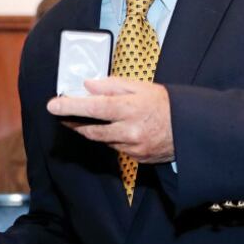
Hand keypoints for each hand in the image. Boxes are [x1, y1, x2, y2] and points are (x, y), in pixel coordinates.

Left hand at [47, 76, 173, 163]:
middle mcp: (130, 130)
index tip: (53, 105)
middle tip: (60, 114)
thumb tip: (89, 85)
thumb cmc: (165, 104)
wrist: (190, 129)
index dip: (70, 106)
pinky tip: (112, 130)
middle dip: (73, 122)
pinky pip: (115, 148)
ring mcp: (133, 147)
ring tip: (82, 120)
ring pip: (101, 140)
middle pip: (91, 129)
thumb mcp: (140, 87)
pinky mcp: (137, 158)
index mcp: (130, 108)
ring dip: (90, 130)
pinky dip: (110, 138)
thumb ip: (112, 85)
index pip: (93, 107)